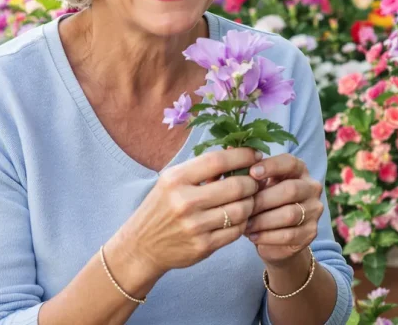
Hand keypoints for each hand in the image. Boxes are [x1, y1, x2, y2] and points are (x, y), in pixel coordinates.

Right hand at [111, 147, 261, 277]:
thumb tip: (235, 151)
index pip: (217, 161)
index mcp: (176, 179)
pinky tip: (239, 218)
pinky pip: (236, 231)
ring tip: (248, 200)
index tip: (255, 155)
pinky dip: (243, 222)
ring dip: (251, 203)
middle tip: (255, 181)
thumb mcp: (172, 181)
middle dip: (252, 182)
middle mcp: (184, 202)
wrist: (142, 246)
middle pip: (236, 186)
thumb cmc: (161, 207)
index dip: (242, 155)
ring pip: (241, 210)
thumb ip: (202, 168)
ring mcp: (194, 226)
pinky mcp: (203, 246)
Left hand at [244, 153, 323, 266]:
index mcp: (298, 169)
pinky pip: (289, 234)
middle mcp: (311, 187)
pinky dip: (268, 236)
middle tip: (243, 206)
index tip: (251, 173)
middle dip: (263, 199)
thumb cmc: (261, 201)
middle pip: (290, 190)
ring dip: (263, 220)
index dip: (271, 166)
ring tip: (245, 224)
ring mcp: (314, 210)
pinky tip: (252, 236)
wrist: (275, 234)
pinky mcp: (311, 233)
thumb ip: (245, 168)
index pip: (289, 162)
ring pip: (290, 214)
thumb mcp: (255, 184)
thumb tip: (231, 147)